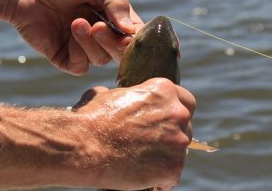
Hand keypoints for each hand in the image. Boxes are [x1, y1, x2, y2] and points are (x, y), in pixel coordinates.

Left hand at [0, 0, 142, 74]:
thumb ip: (117, 1)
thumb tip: (132, 31)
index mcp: (113, 13)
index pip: (135, 34)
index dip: (136, 39)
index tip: (129, 35)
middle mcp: (101, 31)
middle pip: (121, 52)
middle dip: (113, 42)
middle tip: (98, 26)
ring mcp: (82, 46)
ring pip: (101, 60)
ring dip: (91, 42)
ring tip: (75, 22)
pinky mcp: (64, 57)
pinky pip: (81, 67)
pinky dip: (78, 53)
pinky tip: (68, 34)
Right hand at [72, 78, 195, 190]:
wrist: (85, 147)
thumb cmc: (91, 119)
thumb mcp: (105, 95)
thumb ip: (121, 96)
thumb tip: (111, 96)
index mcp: (164, 91)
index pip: (186, 101)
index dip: (175, 112)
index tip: (167, 122)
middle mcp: (177, 113)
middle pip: (186, 127)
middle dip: (172, 135)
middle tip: (153, 144)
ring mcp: (177, 141)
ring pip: (180, 152)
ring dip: (166, 156)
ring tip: (146, 163)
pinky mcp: (173, 167)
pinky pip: (172, 176)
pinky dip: (161, 180)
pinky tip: (147, 180)